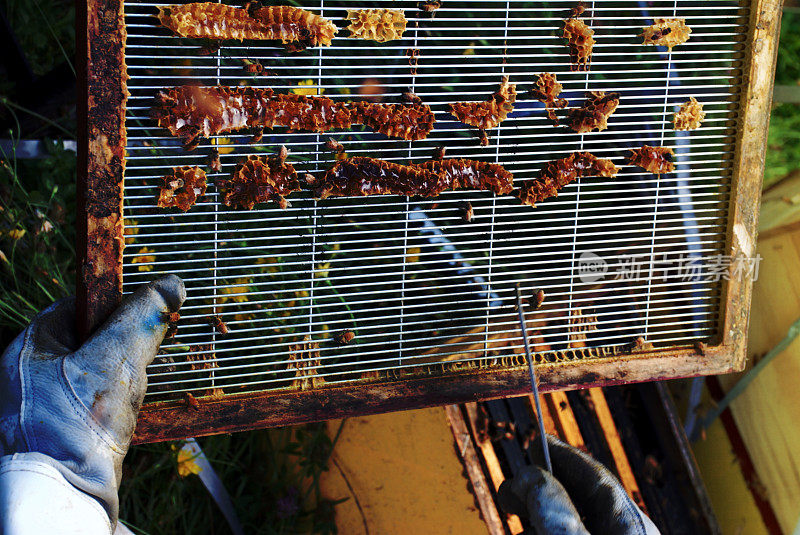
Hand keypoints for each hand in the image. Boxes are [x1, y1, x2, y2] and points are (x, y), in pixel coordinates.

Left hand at [0, 275, 184, 526]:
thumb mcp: (117, 359)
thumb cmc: (78, 423)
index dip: (114, 307)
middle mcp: (26, 377)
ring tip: (146, 387)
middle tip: (154, 352)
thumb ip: (142, 318)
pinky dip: (117, 407)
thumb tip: (172, 283)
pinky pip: (92, 409)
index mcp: (28, 348)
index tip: (146, 315)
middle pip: (87, 343)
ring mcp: (39, 410)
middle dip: (125, 346)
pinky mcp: (57, 438)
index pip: (75, 308)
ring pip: (93, 378)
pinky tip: (133, 416)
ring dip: (125, 379)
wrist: (61, 495)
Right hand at [498, 434, 659, 534]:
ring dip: (535, 517)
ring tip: (513, 516)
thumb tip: (527, 474)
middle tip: (511, 487)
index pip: (596, 477)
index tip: (538, 439)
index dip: (564, 455)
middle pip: (579, 500)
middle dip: (541, 488)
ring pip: (564, 524)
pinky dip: (541, 532)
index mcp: (632, 526)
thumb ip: (550, 503)